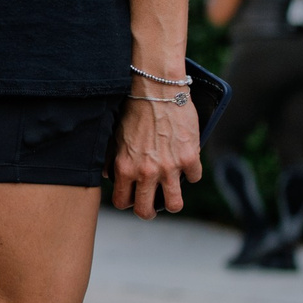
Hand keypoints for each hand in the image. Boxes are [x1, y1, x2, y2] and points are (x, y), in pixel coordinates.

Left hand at [112, 87, 201, 218]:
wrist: (158, 91)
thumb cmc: (134, 111)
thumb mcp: (116, 137)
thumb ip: (113, 160)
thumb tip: (109, 175)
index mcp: (125, 168)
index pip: (122, 201)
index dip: (128, 203)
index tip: (133, 199)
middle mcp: (146, 172)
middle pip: (146, 211)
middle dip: (149, 212)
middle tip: (153, 206)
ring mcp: (169, 168)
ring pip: (175, 204)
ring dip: (174, 202)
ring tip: (173, 196)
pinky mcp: (190, 159)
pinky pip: (194, 178)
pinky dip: (191, 172)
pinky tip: (186, 162)